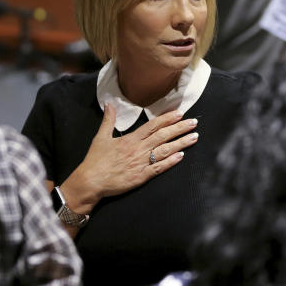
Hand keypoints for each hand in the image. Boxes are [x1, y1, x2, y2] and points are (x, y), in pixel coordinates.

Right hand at [59, 103, 198, 212]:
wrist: (91, 181)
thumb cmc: (95, 160)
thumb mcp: (100, 137)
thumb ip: (108, 120)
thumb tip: (109, 104)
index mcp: (130, 139)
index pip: (152, 126)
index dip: (167, 119)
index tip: (179, 113)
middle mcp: (138, 149)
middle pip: (163, 136)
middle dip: (180, 128)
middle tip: (194, 122)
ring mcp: (141, 163)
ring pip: (165, 151)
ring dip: (180, 143)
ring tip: (194, 137)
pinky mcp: (141, 177)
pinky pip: (159, 168)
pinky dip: (171, 162)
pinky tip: (181, 157)